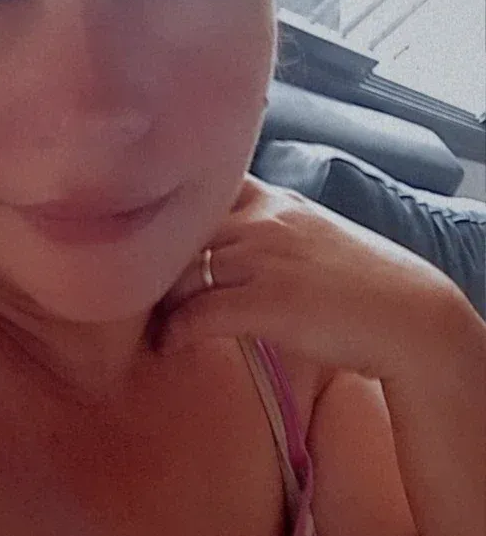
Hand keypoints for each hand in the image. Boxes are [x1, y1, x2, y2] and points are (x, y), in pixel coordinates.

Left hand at [153, 175, 458, 381]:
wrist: (407, 313)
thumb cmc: (358, 280)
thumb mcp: (309, 231)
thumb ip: (266, 228)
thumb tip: (223, 246)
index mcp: (273, 200)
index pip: (201, 189)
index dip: (166, 210)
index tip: (140, 232)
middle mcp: (263, 220)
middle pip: (177, 231)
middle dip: (148, 260)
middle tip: (128, 288)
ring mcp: (263, 259)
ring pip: (180, 272)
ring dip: (155, 301)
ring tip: (144, 322)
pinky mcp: (267, 302)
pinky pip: (199, 314)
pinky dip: (175, 332)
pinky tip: (167, 346)